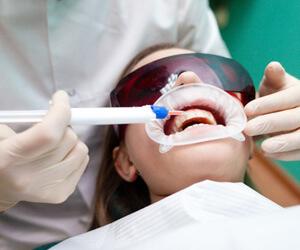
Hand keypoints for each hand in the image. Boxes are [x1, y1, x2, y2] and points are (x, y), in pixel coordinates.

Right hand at [0, 91, 88, 210]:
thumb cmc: (0, 154)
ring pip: (81, 150)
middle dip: (63, 124)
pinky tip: (59, 155)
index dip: (60, 111)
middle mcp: (28, 178)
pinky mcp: (60, 194)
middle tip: (52, 123)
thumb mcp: (1, 132)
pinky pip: (84, 162)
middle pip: (68, 139)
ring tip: (54, 142)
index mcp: (8, 159)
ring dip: (72, 139)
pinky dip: (75, 152)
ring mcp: (46, 189)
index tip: (60, 98)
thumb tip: (60, 106)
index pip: (48, 133)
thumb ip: (27, 119)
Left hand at [244, 62, 299, 160]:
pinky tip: (266, 154)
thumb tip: (273, 66)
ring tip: (263, 147)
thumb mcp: (274, 84)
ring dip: (283, 143)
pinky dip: (285, 155)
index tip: (247, 110)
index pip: (289, 98)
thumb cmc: (276, 95)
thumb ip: (274, 77)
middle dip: (271, 124)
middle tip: (248, 129)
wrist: (282, 111)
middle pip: (295, 119)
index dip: (269, 104)